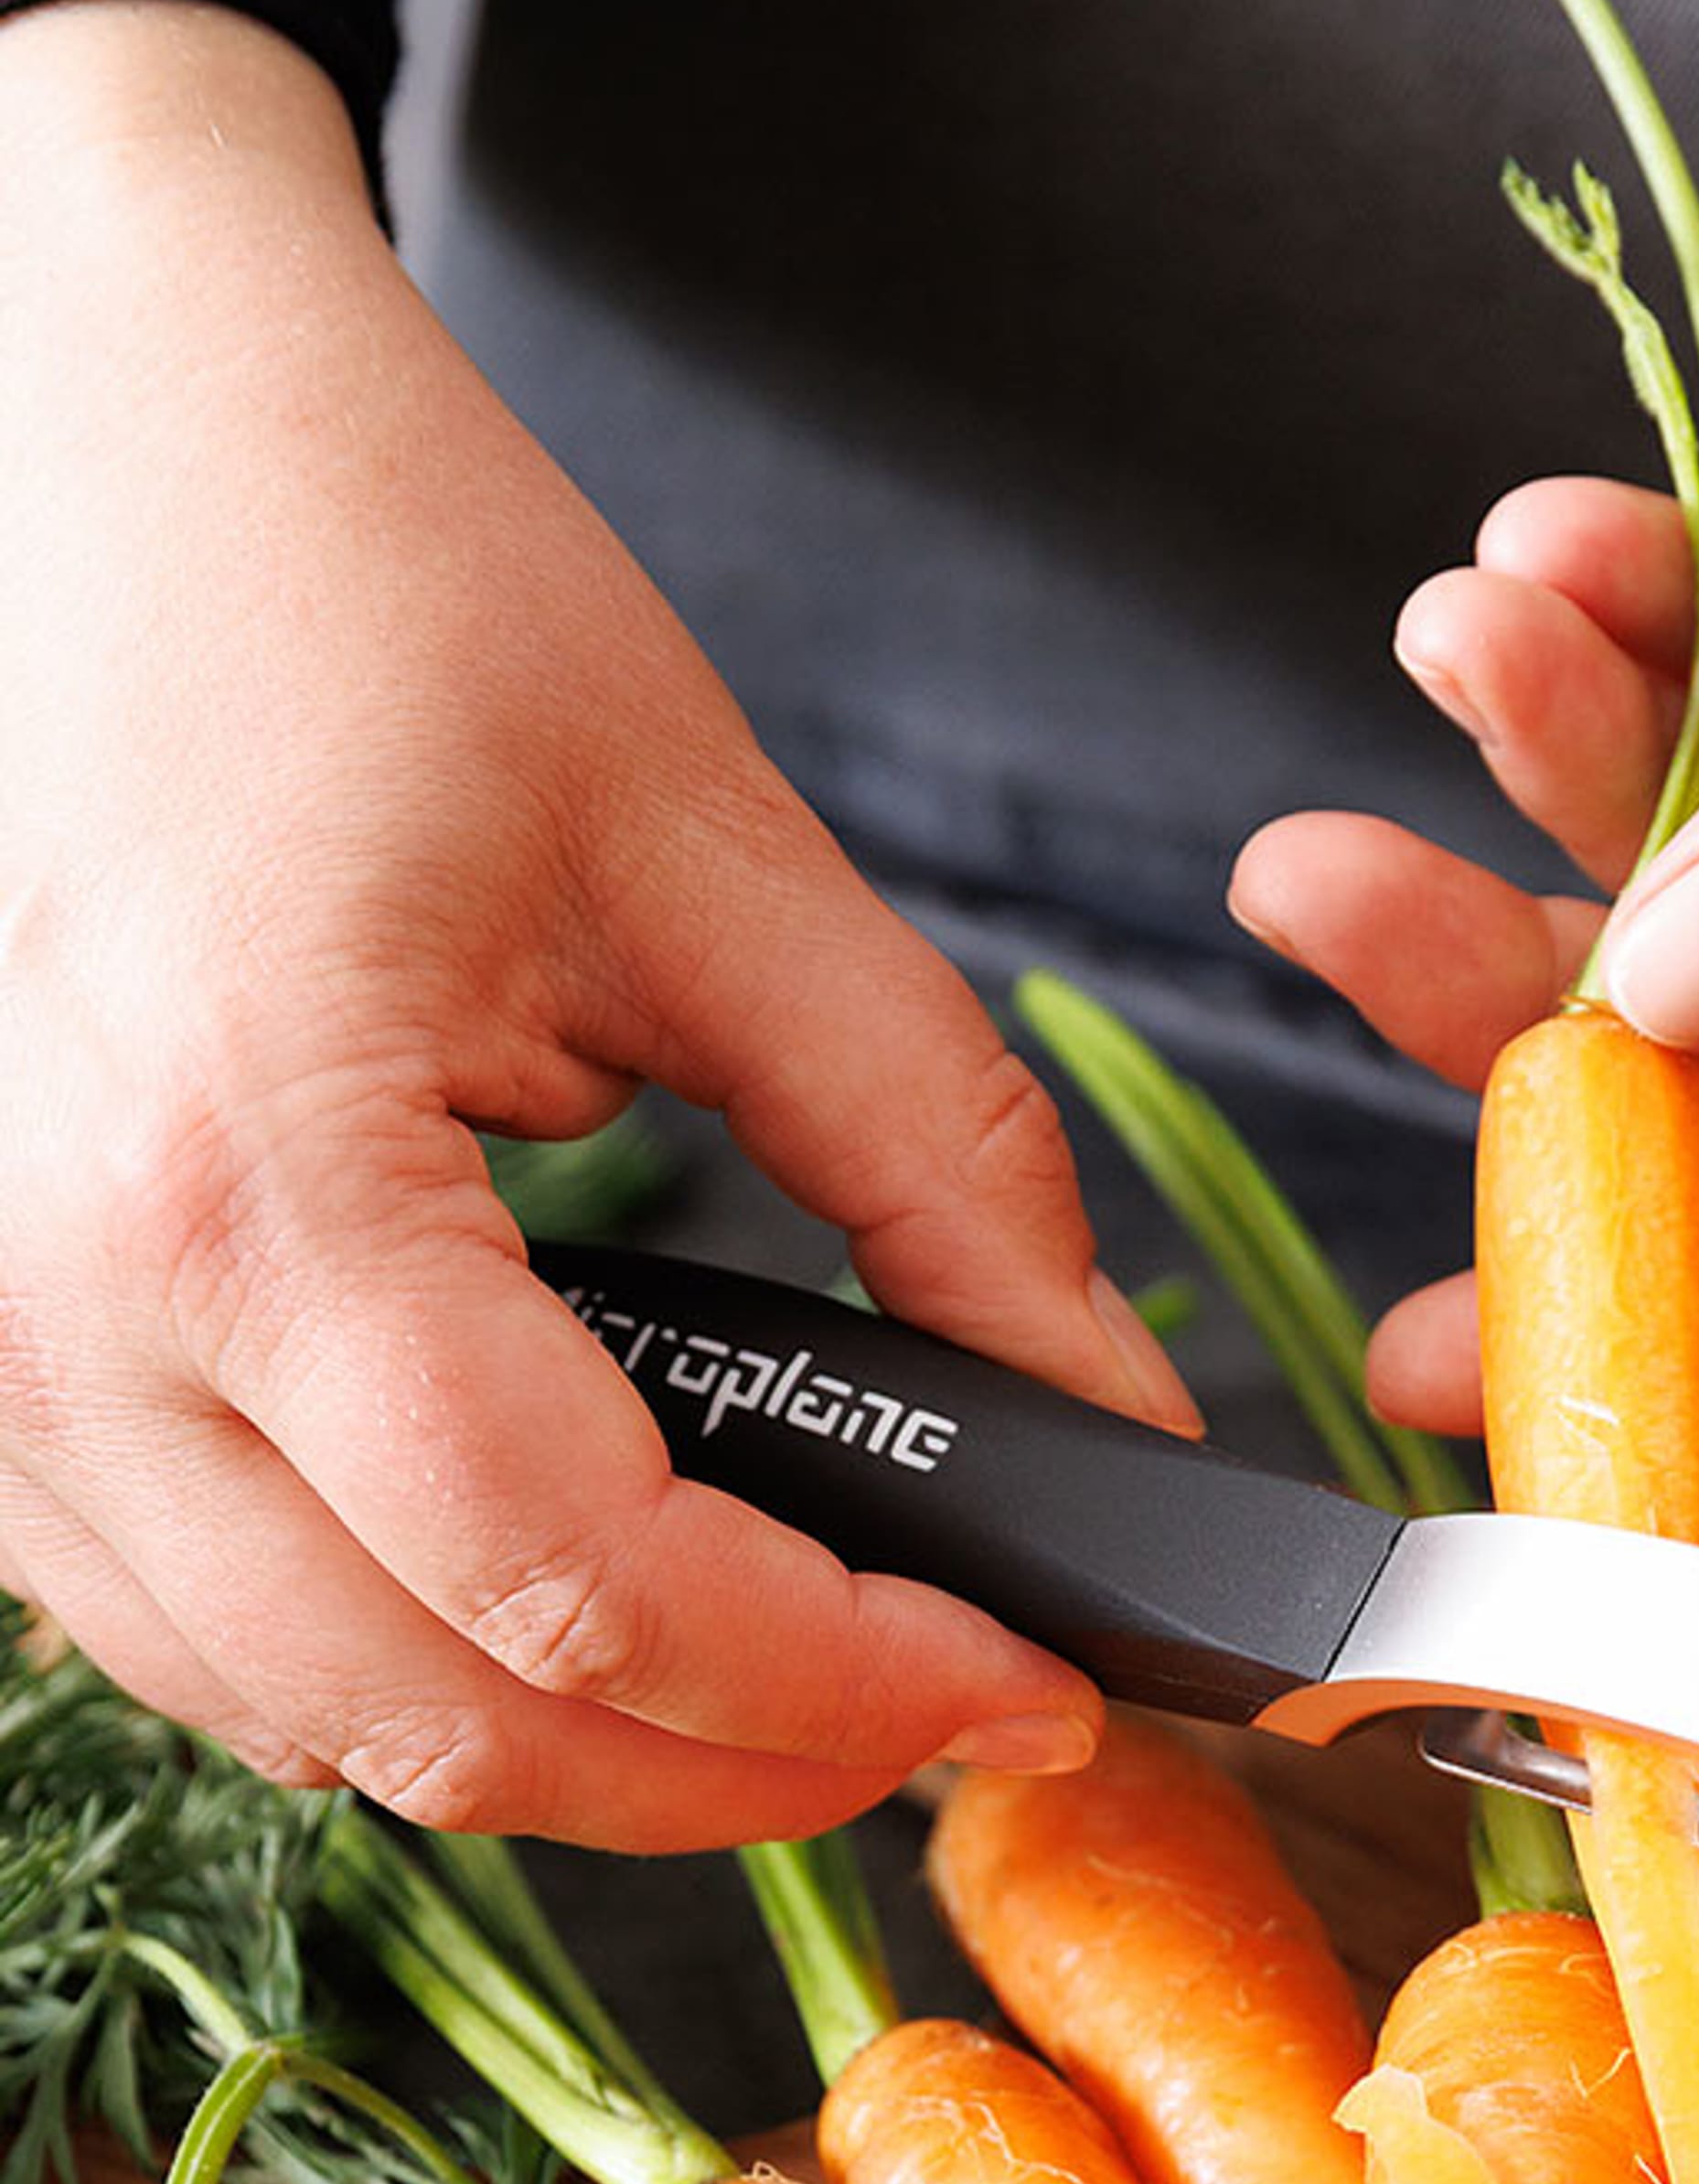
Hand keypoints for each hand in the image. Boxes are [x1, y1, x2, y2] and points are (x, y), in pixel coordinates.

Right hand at [0, 0, 1194, 1847]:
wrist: (86, 414)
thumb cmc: (359, 572)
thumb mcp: (713, 854)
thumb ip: (939, 1165)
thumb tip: (1109, 1420)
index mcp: (245, 1178)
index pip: (586, 1588)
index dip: (848, 1687)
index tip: (1033, 1687)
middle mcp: (58, 1318)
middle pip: (444, 1726)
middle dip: (739, 1768)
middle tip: (948, 1710)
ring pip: (307, 1728)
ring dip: (572, 1750)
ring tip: (791, 1666)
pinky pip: (193, 1637)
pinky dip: (402, 1665)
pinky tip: (563, 1590)